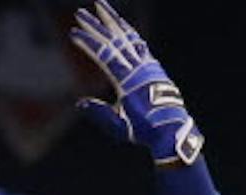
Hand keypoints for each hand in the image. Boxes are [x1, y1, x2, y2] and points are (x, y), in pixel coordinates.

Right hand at [69, 4, 203, 163]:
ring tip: (102, 6)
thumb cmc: (144, 130)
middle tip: (81, 12)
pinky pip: (138, 43)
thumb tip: (80, 102)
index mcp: (127, 80)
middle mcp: (137, 67)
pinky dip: (128, 32)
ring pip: (128, 35)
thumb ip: (100, 113)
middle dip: (95, 25)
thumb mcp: (118, 126)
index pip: (104, 55)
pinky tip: (122, 26)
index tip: (74, 33)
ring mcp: (147, 64)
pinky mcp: (153, 66)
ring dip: (113, 19)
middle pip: (114, 39)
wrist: (171, 130)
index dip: (88, 42)